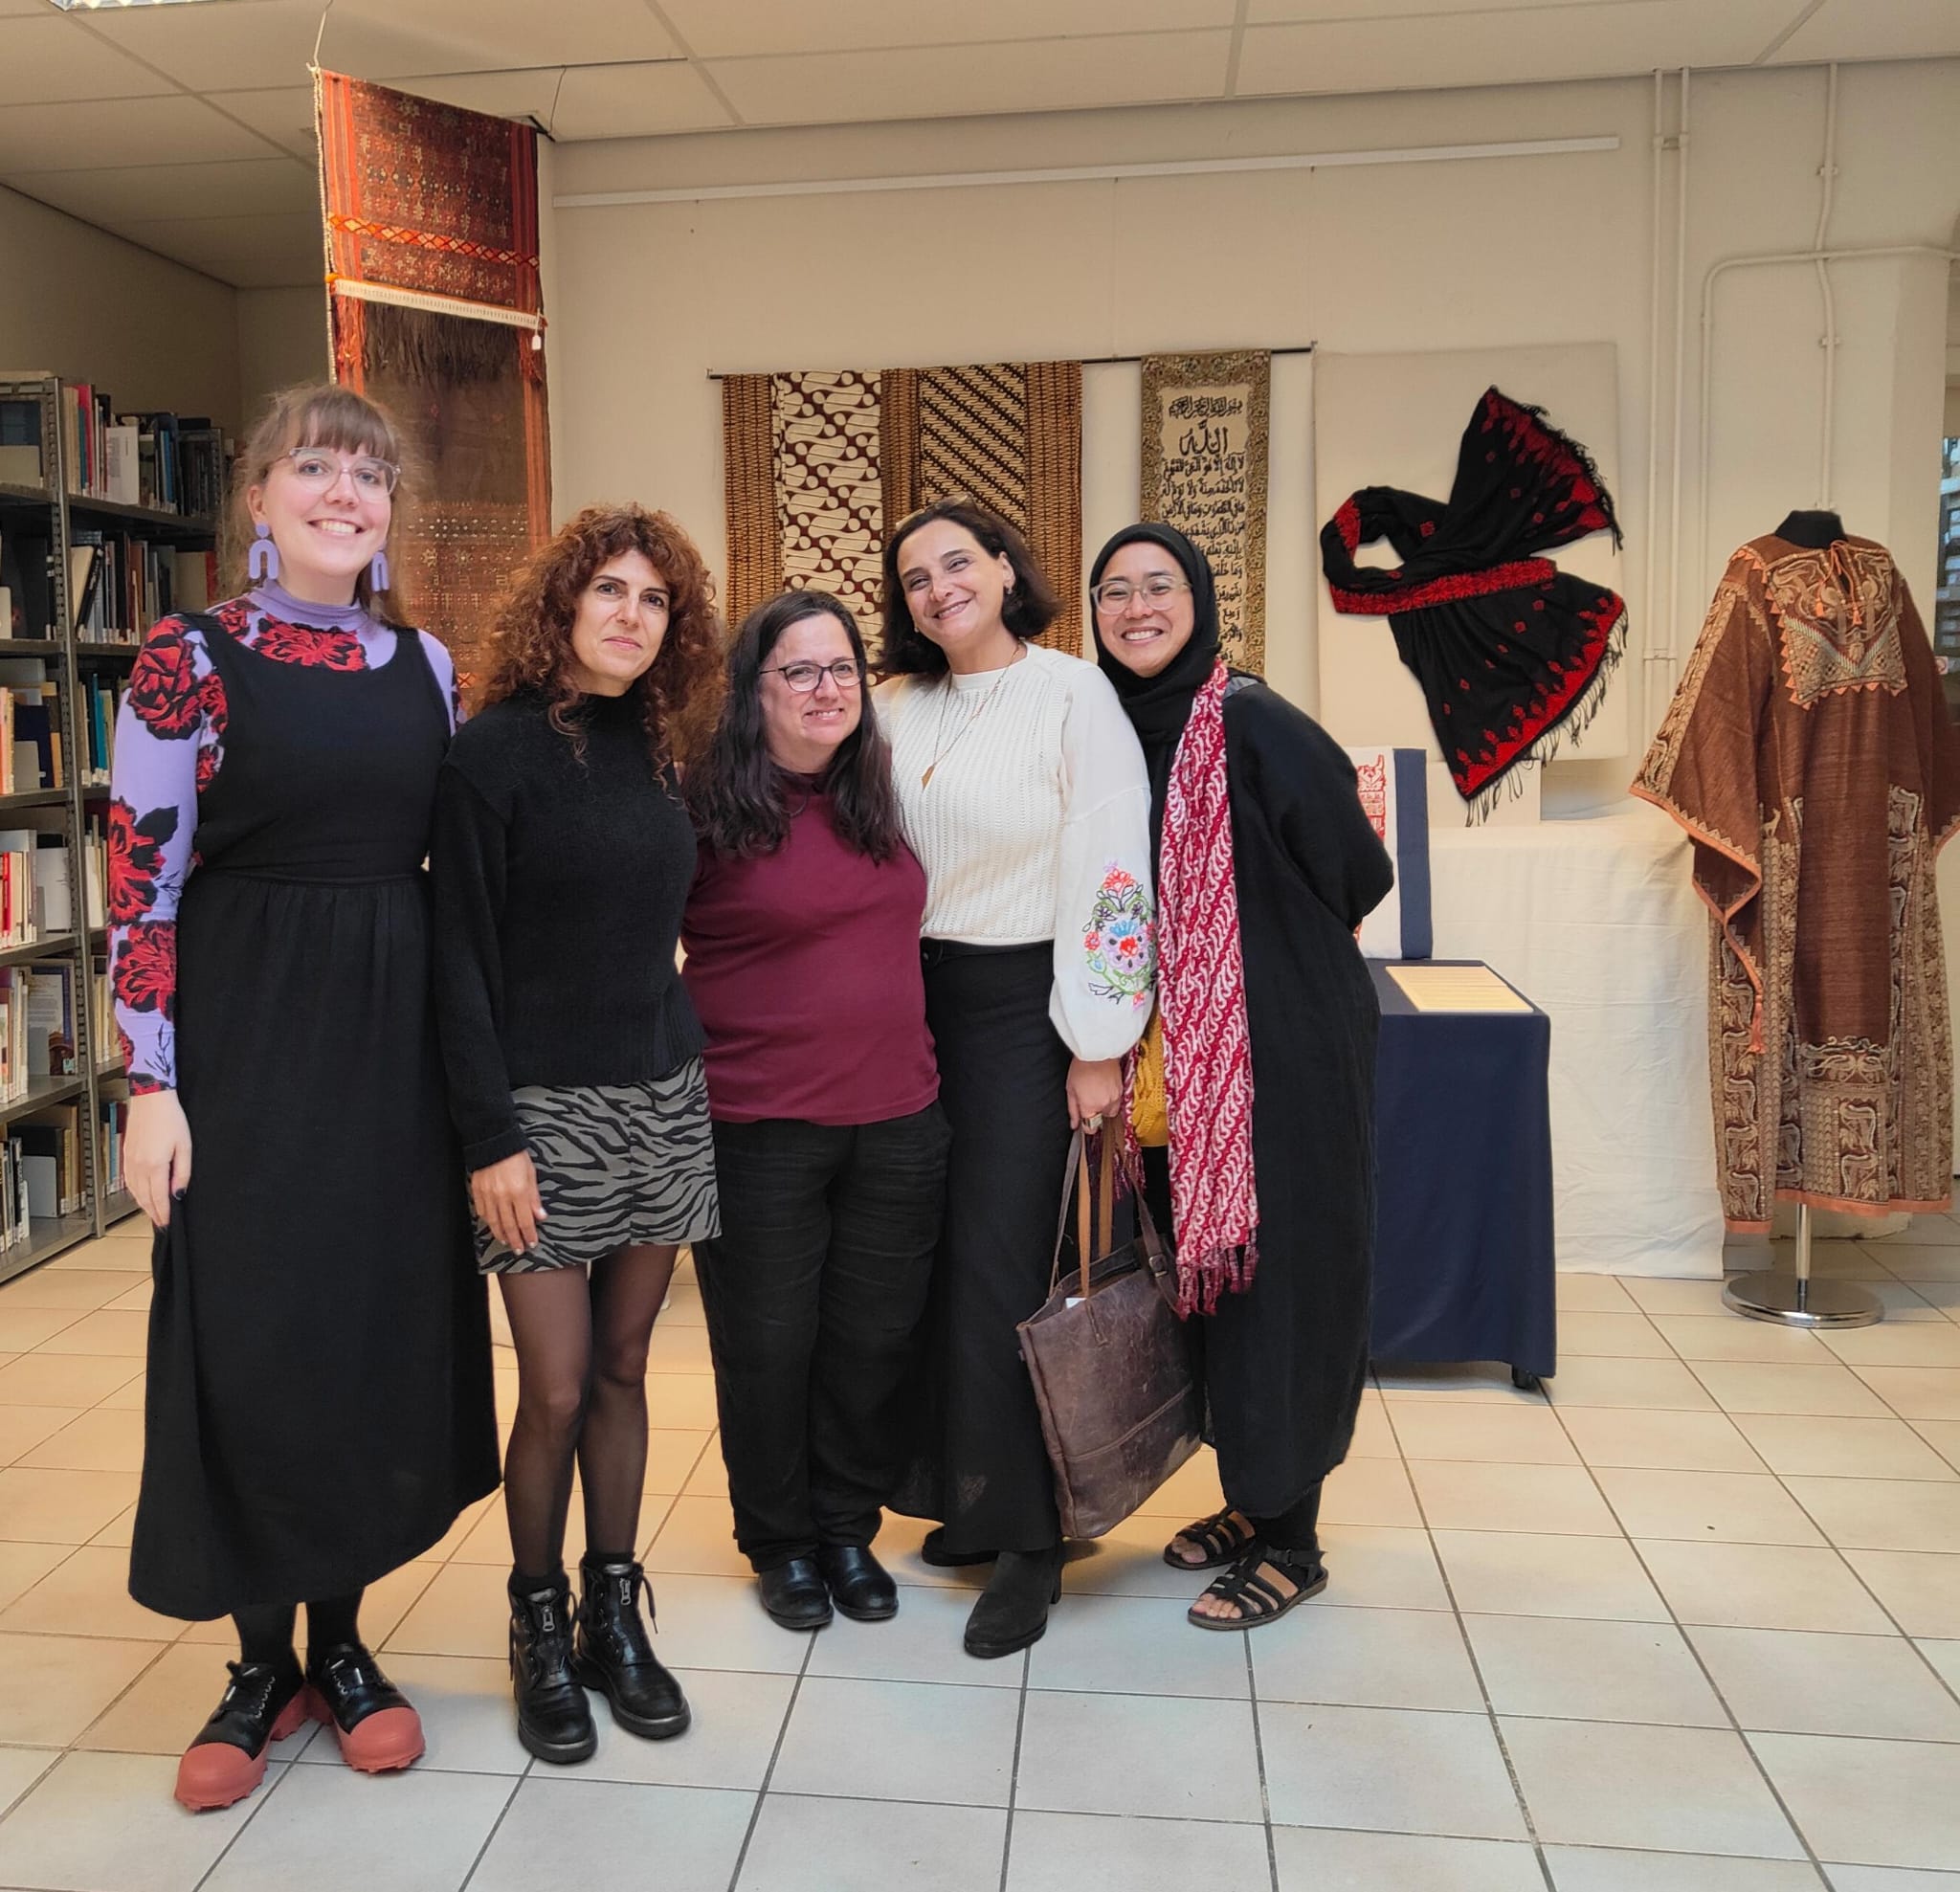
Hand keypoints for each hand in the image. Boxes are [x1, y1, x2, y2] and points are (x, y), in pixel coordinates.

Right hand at [125, 1090, 192, 1227]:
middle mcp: (138, 1167)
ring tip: (154, 1213)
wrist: (150, 1099)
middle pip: (144, 1198)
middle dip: (153, 1213)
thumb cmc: (170, 1119)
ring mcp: (129, 1162)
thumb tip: (178, 1192)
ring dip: (144, 1205)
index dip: (163, 1214)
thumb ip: (182, 1172)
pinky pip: (129, 1181)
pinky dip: (136, 1193)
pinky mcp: (126, 1156)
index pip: (158, 1198)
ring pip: (135, 1192)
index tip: (168, 1224)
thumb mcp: (185, 1146)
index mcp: (154, 1166)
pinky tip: (142, 1195)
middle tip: (162, 1224)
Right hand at [470, 1149, 546, 1255]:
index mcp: (518, 1192)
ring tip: (506, 1242)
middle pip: (509, 1225)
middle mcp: (502, 1197)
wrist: (493, 1142)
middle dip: (515, 1240)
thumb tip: (541, 1217)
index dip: (529, 1234)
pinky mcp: (477, 1192)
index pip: (525, 1220)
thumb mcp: (531, 1175)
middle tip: (519, 1250)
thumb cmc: (515, 1156)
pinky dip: (488, 1222)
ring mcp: (488, 1195)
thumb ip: (534, 1198)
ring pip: (494, 1222)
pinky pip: (482, 1212)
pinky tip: (492, 1226)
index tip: (532, 1243)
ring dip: (501, 1234)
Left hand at [1066, 1057, 1122, 1133]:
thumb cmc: (1082, 1067)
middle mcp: (1105, 1105)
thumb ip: (1073, 1110)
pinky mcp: (1122, 1089)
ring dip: (1105, 1106)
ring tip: (1097, 1091)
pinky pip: (1118, 1100)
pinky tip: (1104, 1086)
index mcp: (1090, 1107)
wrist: (1097, 1050)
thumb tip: (1074, 1124)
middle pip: (1102, 1119)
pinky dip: (1111, 1097)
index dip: (1086, 1124)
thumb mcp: (1070, 1089)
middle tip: (1089, 1099)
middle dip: (1096, 1113)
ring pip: (1111, 1110)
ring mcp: (1115, 1097)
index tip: (1084, 1119)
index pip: (1090, 1127)